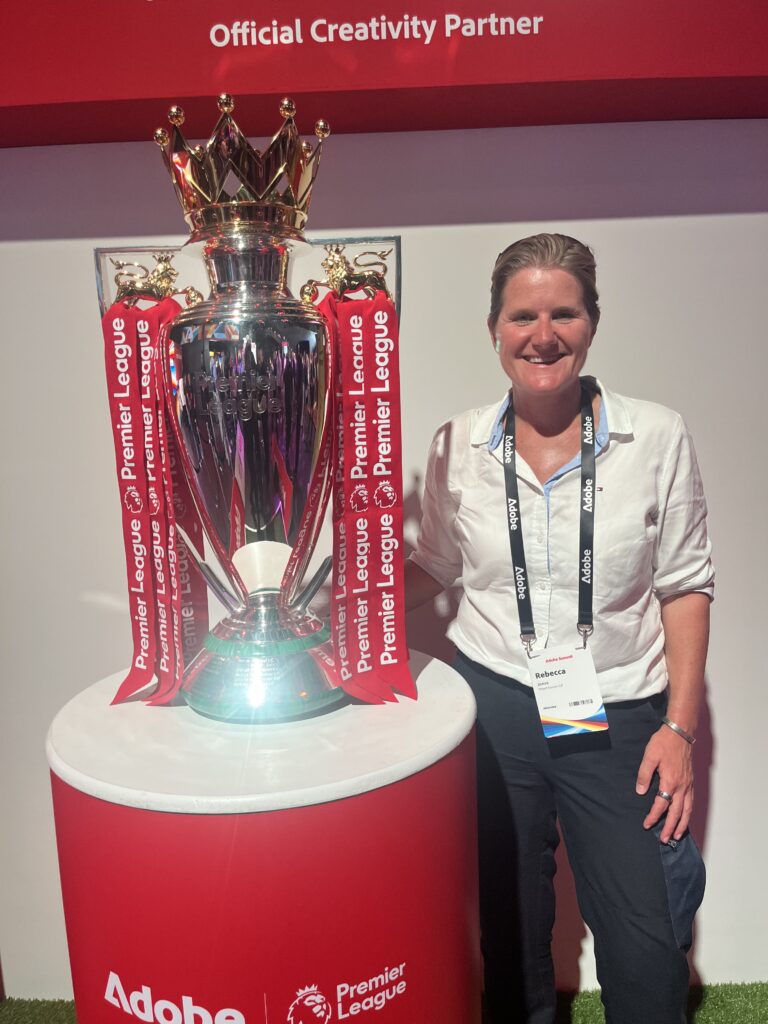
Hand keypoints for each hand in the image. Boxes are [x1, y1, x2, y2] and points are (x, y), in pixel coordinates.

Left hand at [635, 725, 693, 842]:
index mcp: (670, 782)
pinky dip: (688, 813)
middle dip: (670, 828)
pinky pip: (691, 802)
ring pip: (687, 810)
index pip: (661, 805)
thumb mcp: (649, 757)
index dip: (653, 816)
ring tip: (677, 836)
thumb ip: (644, 775)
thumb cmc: (663, 743)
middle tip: (665, 840)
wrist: (680, 733)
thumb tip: (640, 792)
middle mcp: (681, 786)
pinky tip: (685, 817)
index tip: (646, 824)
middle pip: (676, 813)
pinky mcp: (690, 781)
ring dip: (682, 824)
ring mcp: (688, 785)